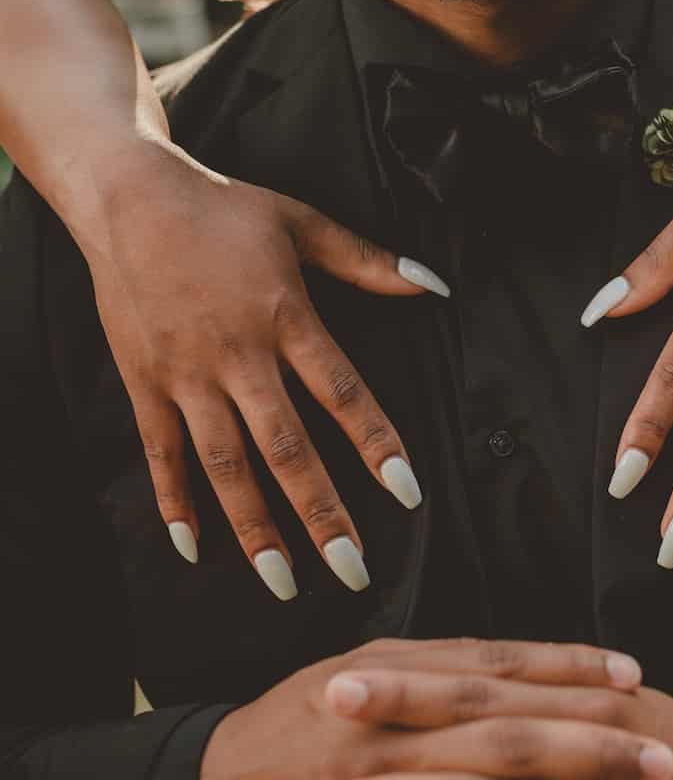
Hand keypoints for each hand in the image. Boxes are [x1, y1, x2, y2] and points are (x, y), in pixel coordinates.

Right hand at [81, 152, 448, 597]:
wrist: (129, 197)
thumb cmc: (224, 210)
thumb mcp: (302, 223)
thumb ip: (369, 262)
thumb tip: (436, 284)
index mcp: (285, 317)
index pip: (342, 393)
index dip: (376, 445)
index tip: (407, 493)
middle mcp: (238, 356)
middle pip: (287, 448)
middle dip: (322, 514)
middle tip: (354, 571)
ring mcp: (187, 374)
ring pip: (226, 464)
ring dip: (255, 527)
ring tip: (283, 582)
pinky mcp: (144, 383)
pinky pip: (160, 453)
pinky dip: (175, 501)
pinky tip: (194, 549)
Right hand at [199, 637, 658, 779]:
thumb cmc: (299, 716)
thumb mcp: (360, 664)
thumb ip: (441, 664)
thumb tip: (528, 660)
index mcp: (392, 693)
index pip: (494, 677)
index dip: (565, 675)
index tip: (633, 679)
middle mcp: (392, 759)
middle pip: (504, 756)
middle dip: (589, 761)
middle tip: (663, 765)